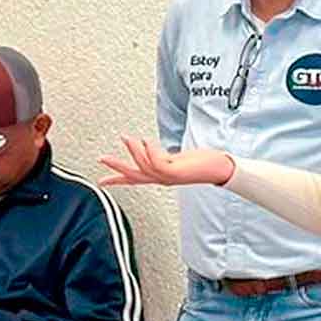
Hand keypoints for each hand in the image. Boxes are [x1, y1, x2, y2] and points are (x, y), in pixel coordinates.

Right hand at [99, 135, 234, 186]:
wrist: (219, 169)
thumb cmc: (201, 163)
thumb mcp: (175, 159)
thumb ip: (161, 157)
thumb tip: (149, 149)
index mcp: (160, 176)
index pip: (134, 179)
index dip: (117, 180)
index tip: (102, 181)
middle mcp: (162, 179)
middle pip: (133, 176)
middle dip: (116, 168)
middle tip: (102, 159)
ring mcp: (169, 177)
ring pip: (143, 167)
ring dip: (133, 152)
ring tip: (127, 138)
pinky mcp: (177, 172)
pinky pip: (157, 163)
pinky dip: (150, 151)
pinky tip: (147, 141)